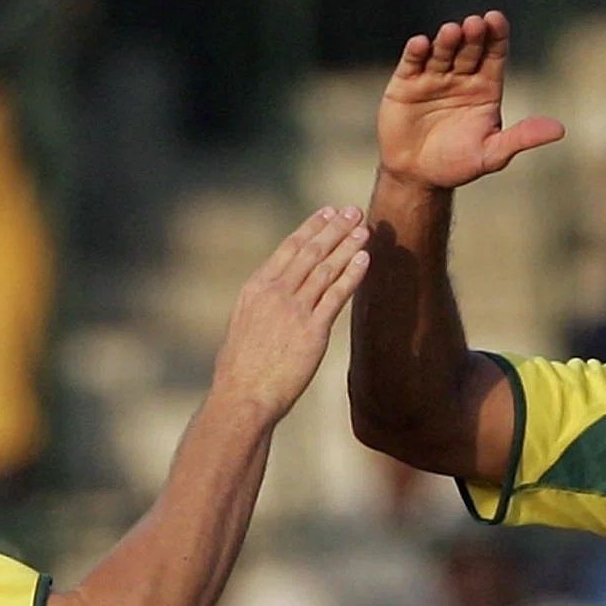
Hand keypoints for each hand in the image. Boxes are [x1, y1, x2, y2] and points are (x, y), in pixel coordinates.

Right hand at [213, 205, 369, 418]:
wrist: (242, 395)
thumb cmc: (239, 369)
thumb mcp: (244, 326)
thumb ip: (261, 307)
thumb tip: (272, 300)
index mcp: (256, 288)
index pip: (288, 248)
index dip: (312, 227)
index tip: (328, 212)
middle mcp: (275, 292)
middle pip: (311, 251)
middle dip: (335, 228)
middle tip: (354, 210)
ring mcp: (294, 310)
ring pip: (326, 268)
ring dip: (348, 245)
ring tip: (365, 228)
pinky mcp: (312, 331)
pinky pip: (337, 296)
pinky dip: (353, 274)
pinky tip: (365, 259)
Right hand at [378, 10, 564, 189]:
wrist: (417, 177)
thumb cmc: (457, 165)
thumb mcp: (492, 154)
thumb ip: (522, 138)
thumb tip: (560, 130)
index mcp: (485, 87)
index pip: (495, 54)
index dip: (497, 36)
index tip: (497, 20)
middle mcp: (461, 76)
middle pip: (470, 48)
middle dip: (473, 36)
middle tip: (475, 24)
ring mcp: (433, 77)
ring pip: (442, 52)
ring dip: (447, 40)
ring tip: (452, 32)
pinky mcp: (406, 83)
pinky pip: (412, 63)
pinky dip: (416, 52)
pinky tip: (421, 44)